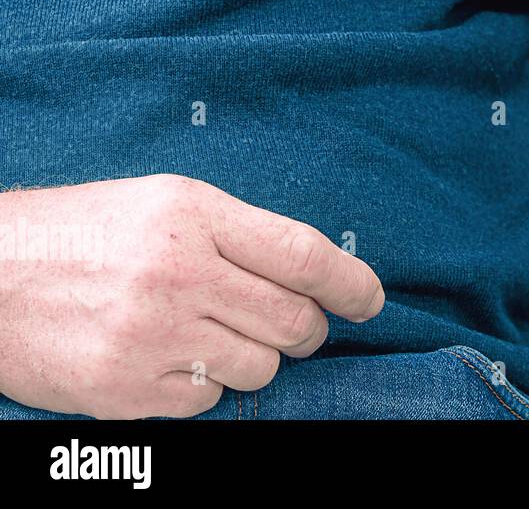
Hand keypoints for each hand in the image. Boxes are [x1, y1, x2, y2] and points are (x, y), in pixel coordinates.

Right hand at [0, 174, 383, 418]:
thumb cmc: (81, 233)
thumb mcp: (163, 202)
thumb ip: (238, 232)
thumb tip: (315, 273)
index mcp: (191, 215)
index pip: (302, 255)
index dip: (351, 284)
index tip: (371, 301)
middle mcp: (175, 273)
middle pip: (292, 320)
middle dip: (308, 329)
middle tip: (296, 326)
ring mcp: (149, 336)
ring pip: (259, 368)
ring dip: (254, 358)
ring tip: (210, 334)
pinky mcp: (124, 391)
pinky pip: (208, 402)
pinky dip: (204, 386)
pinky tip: (171, 358)